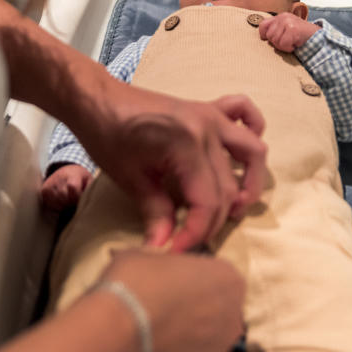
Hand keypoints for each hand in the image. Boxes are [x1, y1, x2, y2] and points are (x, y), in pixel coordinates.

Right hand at [39, 165, 91, 210]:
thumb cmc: (80, 178)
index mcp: (72, 174)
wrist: (67, 170)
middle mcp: (59, 177)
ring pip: (56, 202)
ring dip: (64, 205)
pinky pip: (48, 203)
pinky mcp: (44, 189)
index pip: (72, 187)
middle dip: (71, 202)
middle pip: (64, 197)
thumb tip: (93, 198)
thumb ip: (90, 188)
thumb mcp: (89, 179)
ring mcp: (50, 183)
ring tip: (68, 201)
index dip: (77, 197)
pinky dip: (55, 206)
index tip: (80, 198)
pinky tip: (61, 202)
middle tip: (74, 201)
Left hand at [79, 84, 266, 252]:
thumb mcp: (130, 179)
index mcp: (187, 145)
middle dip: (213, 221)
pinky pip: (244, 112)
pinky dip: (253, 130)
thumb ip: (155, 213)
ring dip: (250, 182)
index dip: (196, 233)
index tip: (177, 251)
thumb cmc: (108, 136)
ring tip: (235, 207)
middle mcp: (208, 129)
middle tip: (191, 240)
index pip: (208, 201)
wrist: (98, 100)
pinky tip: (240, 154)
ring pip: (252, 151)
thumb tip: (163, 248)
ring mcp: (211, 115)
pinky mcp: (207, 108)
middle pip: (228, 187)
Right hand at [102, 250, 244, 351]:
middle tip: (164, 302)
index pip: (216, 273)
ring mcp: (219, 348)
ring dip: (189, 331)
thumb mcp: (145, 254)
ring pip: (207, 335)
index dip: (193, 274)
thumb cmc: (133, 286)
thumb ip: (162, 259)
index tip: (175, 277)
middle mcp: (231, 314)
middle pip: (217, 306)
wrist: (114, 333)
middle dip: (195, 304)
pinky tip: (156, 346)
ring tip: (157, 328)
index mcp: (227, 277)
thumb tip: (156, 264)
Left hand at [258, 13, 319, 51]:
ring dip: (284, 46)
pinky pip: (283, 44)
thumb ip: (276, 30)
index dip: (264, 35)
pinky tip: (296, 44)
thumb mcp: (287, 30)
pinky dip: (289, 48)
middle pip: (269, 36)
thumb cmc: (301, 36)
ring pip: (275, 41)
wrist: (318, 37)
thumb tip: (262, 37)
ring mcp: (288, 22)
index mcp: (280, 17)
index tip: (271, 41)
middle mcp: (283, 17)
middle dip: (278, 43)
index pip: (263, 25)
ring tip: (293, 42)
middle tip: (289, 42)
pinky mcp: (292, 29)